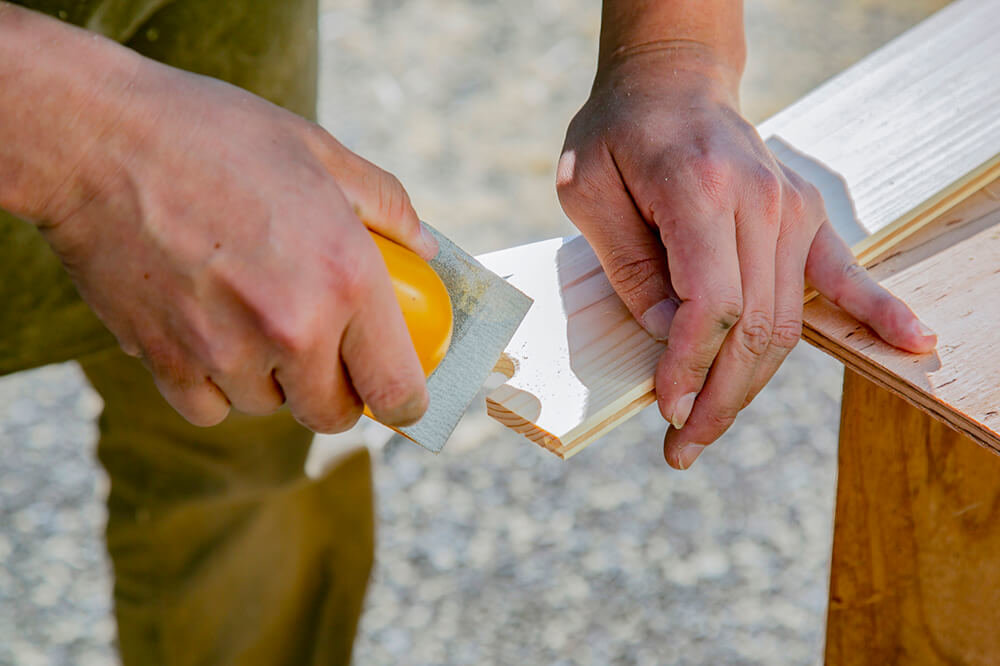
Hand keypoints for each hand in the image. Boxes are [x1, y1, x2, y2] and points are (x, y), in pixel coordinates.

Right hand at [39, 58, 437, 431]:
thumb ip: (387, 205)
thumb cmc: (215, 136)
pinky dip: (216, 385)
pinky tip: (211, 335)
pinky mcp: (165, 361)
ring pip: (269, 406)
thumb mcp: (320, 152)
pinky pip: (209, 408)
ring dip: (272, 380)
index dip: (405, 402)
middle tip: (327, 353)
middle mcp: (292, 327)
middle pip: (332, 414)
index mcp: (345, 278)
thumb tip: (425, 248)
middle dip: (336, 392)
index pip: (396, 389)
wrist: (98, 137)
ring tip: (254, 319)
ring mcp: (225, 351)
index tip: (398, 395)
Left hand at [557, 49, 936, 468]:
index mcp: (699, 191)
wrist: (670, 82)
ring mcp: (792, 207)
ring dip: (752, 386)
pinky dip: (877, 310)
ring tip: (711, 431)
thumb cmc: (618, 135)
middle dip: (719, 398)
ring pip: (787, 322)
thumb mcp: (589, 192)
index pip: (713, 306)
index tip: (665, 409)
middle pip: (756, 326)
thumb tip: (676, 337)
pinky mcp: (806, 215)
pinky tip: (913, 343)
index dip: (689, 369)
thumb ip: (631, 267)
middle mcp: (760, 201)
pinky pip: (844, 273)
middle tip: (682, 448)